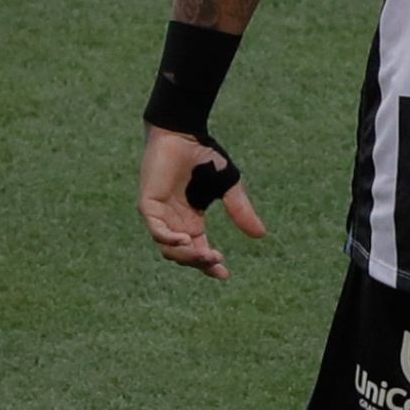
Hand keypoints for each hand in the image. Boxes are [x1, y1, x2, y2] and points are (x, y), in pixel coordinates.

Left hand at [139, 123, 265, 278]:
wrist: (184, 134)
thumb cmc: (204, 156)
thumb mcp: (229, 187)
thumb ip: (240, 210)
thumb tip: (261, 235)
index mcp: (192, 220)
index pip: (199, 250)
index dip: (210, 265)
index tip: (225, 275)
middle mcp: (175, 222)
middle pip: (184, 254)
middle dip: (200, 261)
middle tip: (217, 260)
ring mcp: (160, 215)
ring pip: (169, 248)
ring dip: (186, 254)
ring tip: (205, 254)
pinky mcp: (149, 204)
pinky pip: (156, 230)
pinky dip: (169, 238)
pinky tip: (185, 240)